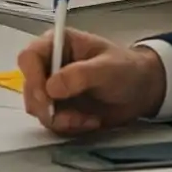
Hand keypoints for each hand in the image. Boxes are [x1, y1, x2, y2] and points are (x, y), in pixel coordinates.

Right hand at [15, 29, 166, 134]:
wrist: (142, 91)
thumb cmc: (126, 69)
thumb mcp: (107, 68)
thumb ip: (79, 75)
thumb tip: (50, 88)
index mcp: (56, 45)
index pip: (29, 58)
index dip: (32, 77)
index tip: (46, 98)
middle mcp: (49, 66)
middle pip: (29, 87)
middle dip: (47, 106)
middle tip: (70, 118)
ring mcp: (53, 89)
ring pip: (38, 108)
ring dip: (61, 119)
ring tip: (86, 119)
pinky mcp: (60, 108)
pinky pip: (53, 123)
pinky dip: (70, 127)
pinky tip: (90, 121)